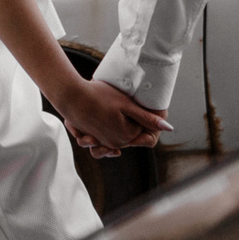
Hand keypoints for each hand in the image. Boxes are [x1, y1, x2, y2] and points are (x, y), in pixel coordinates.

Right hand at [53, 77, 169, 157]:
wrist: (70, 95)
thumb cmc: (99, 96)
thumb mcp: (127, 104)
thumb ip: (147, 118)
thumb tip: (168, 128)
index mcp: (126, 137)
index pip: (144, 134)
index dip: (144, 120)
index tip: (136, 107)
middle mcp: (113, 144)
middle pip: (130, 138)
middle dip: (131, 124)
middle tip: (123, 105)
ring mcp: (101, 142)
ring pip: (115, 138)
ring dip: (117, 127)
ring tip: (113, 112)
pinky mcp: (90, 138)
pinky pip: (100, 139)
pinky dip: (103, 130)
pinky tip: (103, 117)